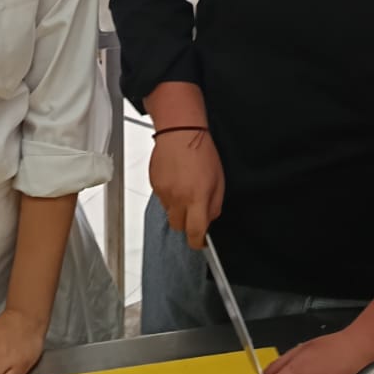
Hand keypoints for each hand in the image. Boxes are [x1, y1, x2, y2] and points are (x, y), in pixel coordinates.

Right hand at [149, 128, 224, 248]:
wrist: (180, 132)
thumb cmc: (201, 151)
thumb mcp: (219, 180)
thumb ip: (214, 204)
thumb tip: (209, 220)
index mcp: (196, 197)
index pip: (195, 232)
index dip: (197, 241)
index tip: (200, 241)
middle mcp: (178, 197)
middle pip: (178, 227)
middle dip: (186, 224)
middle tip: (194, 209)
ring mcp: (163, 192)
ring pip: (169, 213)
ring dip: (178, 208)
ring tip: (185, 188)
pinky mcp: (154, 185)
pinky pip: (162, 199)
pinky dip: (169, 195)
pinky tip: (176, 180)